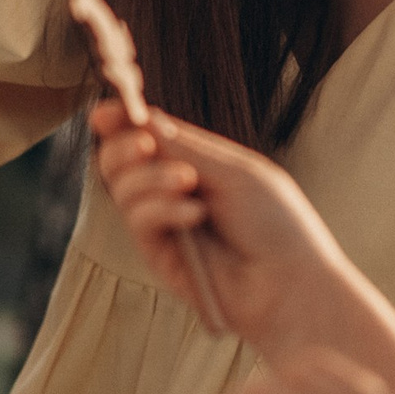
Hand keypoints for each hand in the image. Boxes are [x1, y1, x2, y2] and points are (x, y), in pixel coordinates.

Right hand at [93, 101, 364, 359]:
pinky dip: (162, 209)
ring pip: (123, 188)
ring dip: (150, 177)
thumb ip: (184, 147)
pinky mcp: (158, 256)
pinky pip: (139, 219)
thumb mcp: (234, 171)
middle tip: (144, 144)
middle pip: (119, 160)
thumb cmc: (276, 223)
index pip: (147, 136)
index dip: (121, 121)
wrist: (289, 282)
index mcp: (196, 164)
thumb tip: (143, 117)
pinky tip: (196, 215)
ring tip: (189, 183)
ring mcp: (164, 225)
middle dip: (122, 146)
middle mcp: (173, 192)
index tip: (105, 111)